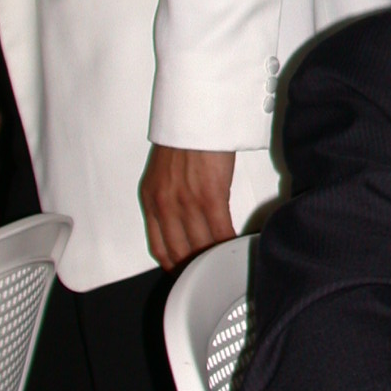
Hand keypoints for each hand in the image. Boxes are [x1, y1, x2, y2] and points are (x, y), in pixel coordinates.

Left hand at [140, 145, 235, 269]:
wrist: (197, 115)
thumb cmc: (187, 137)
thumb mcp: (165, 172)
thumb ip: (171, 197)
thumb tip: (188, 217)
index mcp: (152, 200)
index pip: (160, 247)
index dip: (174, 266)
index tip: (187, 273)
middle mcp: (165, 206)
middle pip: (180, 253)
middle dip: (196, 270)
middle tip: (211, 275)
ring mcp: (186, 204)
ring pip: (201, 247)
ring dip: (215, 259)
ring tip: (227, 264)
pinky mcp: (209, 197)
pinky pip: (220, 233)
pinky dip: (229, 244)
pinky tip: (238, 247)